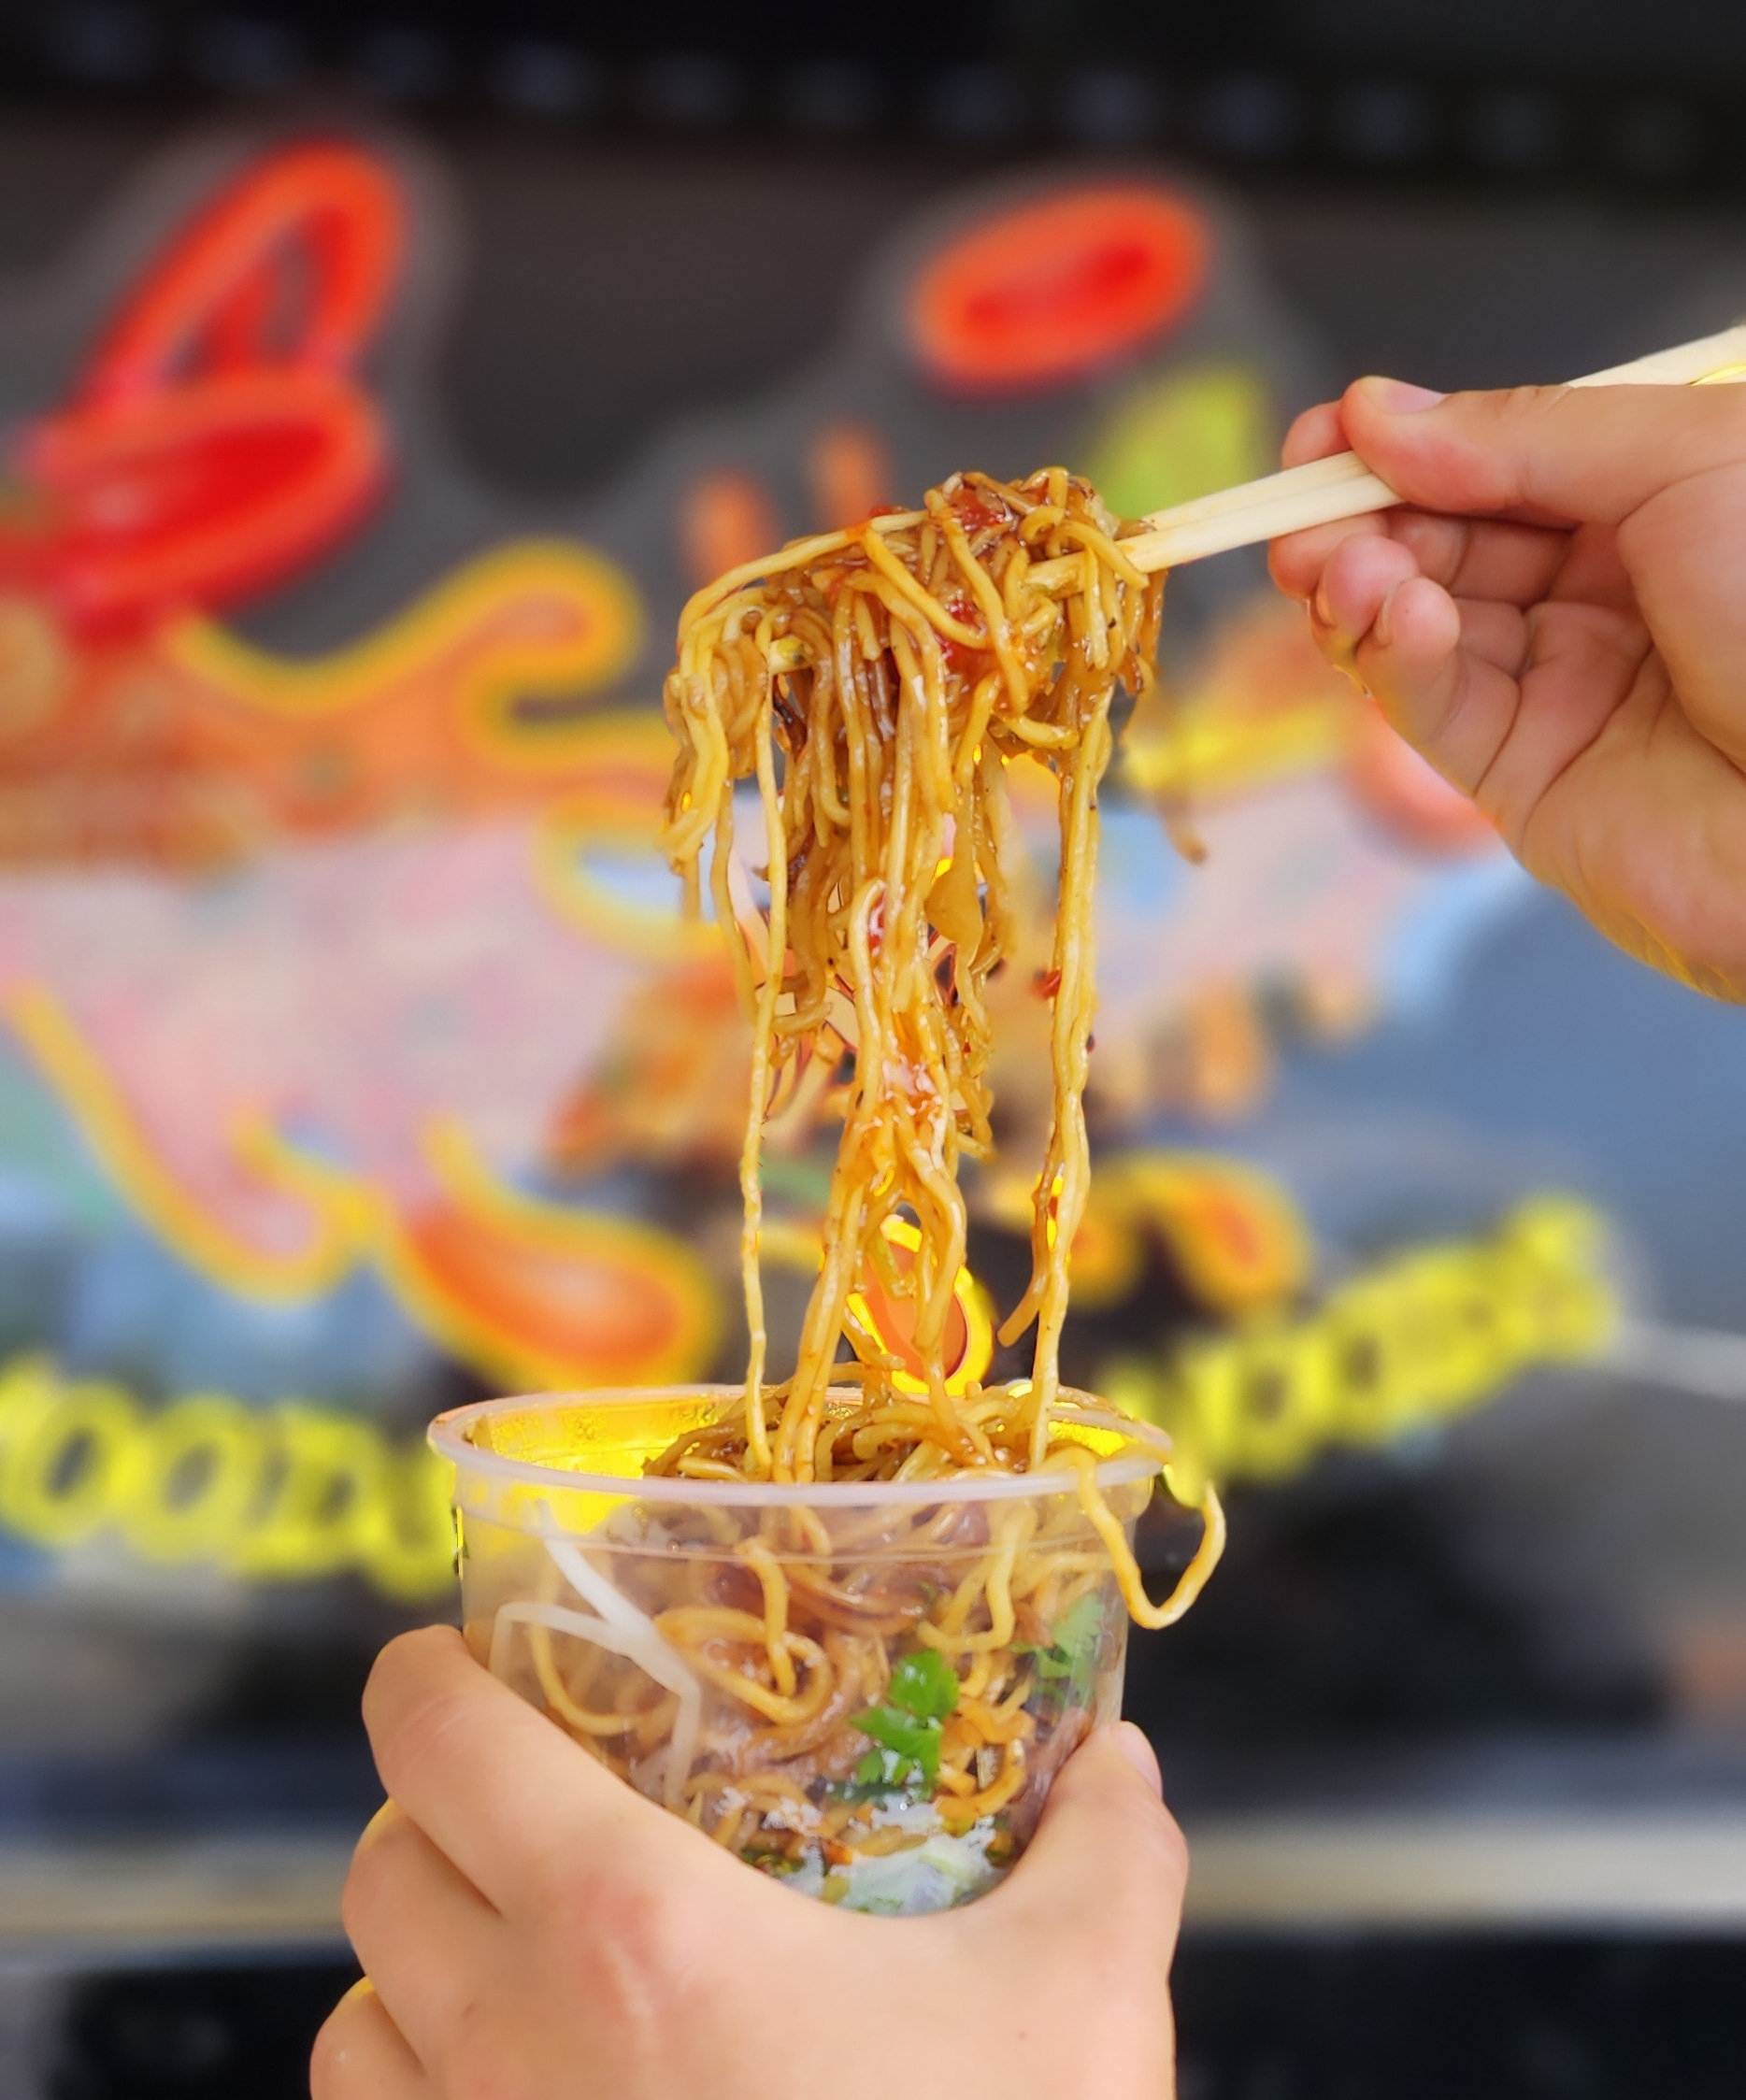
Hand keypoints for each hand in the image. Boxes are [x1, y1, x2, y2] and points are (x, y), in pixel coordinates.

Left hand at [312, 1627, 1185, 2099]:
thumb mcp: (1083, 2005)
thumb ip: (1109, 1855)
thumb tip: (1122, 1764)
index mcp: (629, 1931)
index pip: (442, 1746)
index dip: (423, 1680)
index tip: (448, 1658)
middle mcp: (514, 2044)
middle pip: (382, 1871)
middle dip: (433, 1810)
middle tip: (527, 1799)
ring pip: (350, 2026)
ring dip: (407, 1969)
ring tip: (507, 1954)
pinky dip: (414, 2096)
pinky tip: (520, 2093)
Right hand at [1270, 376, 1745, 999]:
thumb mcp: (1687, 459)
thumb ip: (1526, 435)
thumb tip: (1384, 414)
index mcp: (1652, 503)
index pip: (1495, 463)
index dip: (1403, 446)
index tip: (1324, 436)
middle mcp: (1601, 592)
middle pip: (1439, 541)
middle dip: (1358, 519)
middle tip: (1303, 513)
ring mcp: (1558, 686)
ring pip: (1418, 625)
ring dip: (1361, 586)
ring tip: (1340, 565)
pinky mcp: (1521, 778)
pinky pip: (1433, 705)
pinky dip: (1393, 654)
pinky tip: (1388, 614)